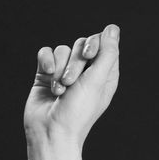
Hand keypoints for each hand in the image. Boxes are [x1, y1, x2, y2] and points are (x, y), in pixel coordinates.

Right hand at [23, 24, 120, 145]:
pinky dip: (46, 63)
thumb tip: (112, 28)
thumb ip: (107, 53)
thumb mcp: (96, 81)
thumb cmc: (78, 111)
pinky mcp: (47, 73)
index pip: (103, 43)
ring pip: (63, 50)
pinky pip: (46, 53)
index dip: (94, 45)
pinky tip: (47, 78)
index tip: (88, 56)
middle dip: (74, 62)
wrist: (50, 131)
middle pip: (81, 44)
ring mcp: (66, 71)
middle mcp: (87, 71)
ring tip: (60, 90)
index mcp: (105, 74)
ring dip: (59, 69)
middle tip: (71, 83)